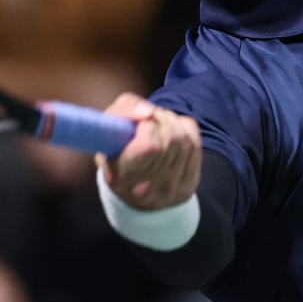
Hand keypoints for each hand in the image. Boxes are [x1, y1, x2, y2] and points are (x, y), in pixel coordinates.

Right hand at [96, 92, 201, 209]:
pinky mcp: (187, 187)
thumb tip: (149, 111)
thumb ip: (123, 110)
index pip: (151, 146)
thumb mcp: (107, 126)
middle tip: (151, 118)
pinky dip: (185, 129)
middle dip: (162, 119)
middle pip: (171, 140)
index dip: (149, 125)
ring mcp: (170, 192)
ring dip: (173, 122)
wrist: (130, 185)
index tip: (141, 121)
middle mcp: (146, 191)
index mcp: (119, 178)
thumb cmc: (115, 149)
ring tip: (159, 123)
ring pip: (184, 140)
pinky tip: (172, 131)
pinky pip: (194, 144)